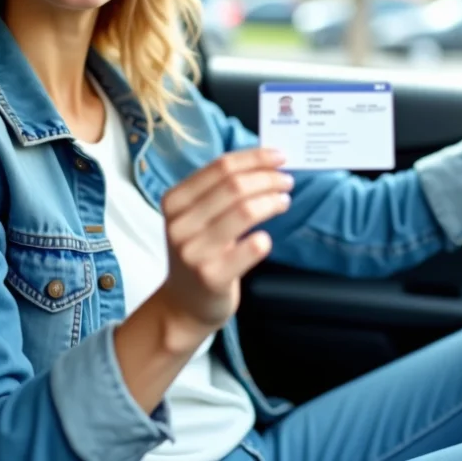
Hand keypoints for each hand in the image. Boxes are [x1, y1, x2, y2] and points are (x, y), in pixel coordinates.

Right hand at [155, 148, 293, 339]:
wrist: (183, 304)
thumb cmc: (198, 252)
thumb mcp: (195, 217)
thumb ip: (219, 190)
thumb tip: (265, 161)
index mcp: (174, 201)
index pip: (220, 167)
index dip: (255, 158)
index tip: (279, 157)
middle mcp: (179, 224)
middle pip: (235, 186)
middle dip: (268, 178)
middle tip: (286, 181)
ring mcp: (193, 251)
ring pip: (244, 211)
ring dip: (272, 201)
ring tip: (284, 201)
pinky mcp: (211, 276)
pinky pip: (250, 248)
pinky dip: (264, 239)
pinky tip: (266, 238)